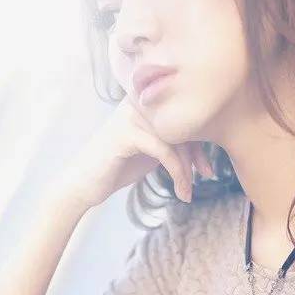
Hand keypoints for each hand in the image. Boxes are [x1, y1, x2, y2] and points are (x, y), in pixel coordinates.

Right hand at [58, 94, 213, 211]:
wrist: (85, 184)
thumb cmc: (119, 167)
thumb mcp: (153, 149)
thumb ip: (174, 138)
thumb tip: (209, 137)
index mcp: (146, 102)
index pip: (184, 114)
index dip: (201, 141)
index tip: (207, 167)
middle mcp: (139, 103)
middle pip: (183, 123)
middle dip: (198, 153)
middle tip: (207, 175)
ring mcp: (131, 116)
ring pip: (176, 139)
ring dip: (186, 169)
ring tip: (188, 191)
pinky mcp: (126, 134)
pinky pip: (164, 150)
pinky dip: (177, 173)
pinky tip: (180, 190)